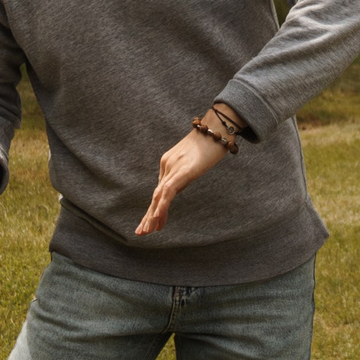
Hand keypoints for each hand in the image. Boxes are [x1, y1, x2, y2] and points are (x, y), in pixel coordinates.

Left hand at [135, 105, 239, 235]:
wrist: (218, 127)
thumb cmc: (211, 141)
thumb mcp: (196, 159)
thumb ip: (186, 171)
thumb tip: (181, 183)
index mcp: (169, 163)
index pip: (159, 190)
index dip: (154, 208)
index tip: (151, 223)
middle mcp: (167, 165)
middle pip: (155, 195)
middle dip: (148, 216)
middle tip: (141, 232)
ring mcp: (173, 167)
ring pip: (159, 196)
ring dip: (152, 216)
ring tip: (147, 231)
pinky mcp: (183, 170)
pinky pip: (169, 191)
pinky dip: (162, 206)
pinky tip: (157, 218)